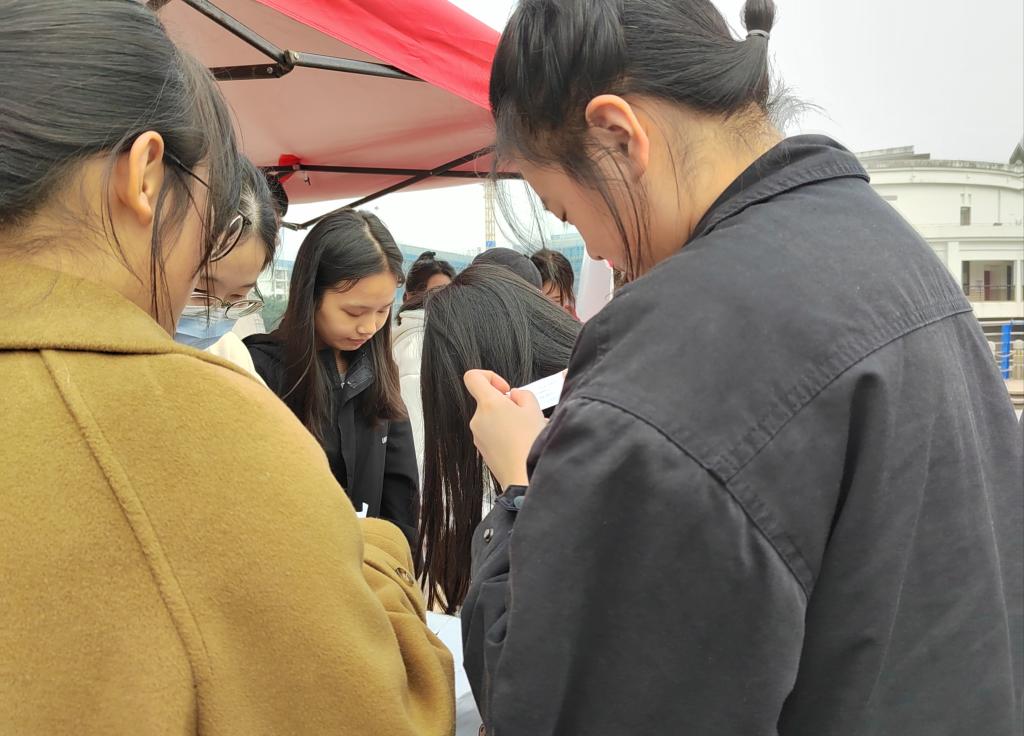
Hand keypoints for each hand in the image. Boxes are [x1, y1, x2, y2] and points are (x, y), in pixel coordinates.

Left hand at [464, 370, 547, 489]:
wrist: (523, 477)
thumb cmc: (529, 443)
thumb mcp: (534, 409)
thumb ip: (522, 395)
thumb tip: (514, 396)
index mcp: (489, 404)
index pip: (473, 377)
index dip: (490, 376)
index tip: (504, 389)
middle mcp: (478, 419)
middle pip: (486, 401)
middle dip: (505, 404)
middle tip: (524, 415)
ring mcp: (478, 436)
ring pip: (491, 418)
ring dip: (506, 420)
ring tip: (525, 432)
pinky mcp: (482, 450)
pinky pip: (492, 434)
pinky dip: (504, 434)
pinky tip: (519, 443)